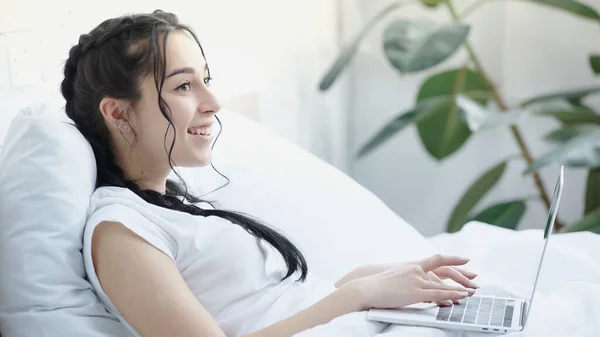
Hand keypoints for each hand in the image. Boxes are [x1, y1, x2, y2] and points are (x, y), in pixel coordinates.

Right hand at [349, 254, 476, 309]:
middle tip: (475, 277)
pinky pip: (437, 294)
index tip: (465, 259)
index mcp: (411, 266)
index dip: (451, 258)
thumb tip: (408, 285)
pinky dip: (451, 295)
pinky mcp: (415, 293)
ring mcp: (416, 281)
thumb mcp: (392, 277)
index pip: (436, 259)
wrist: (365, 287)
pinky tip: (461, 297)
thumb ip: (404, 279)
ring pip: (443, 284)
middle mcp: (416, 271)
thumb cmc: (374, 284)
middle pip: (445, 271)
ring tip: (472, 292)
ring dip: (460, 288)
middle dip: (461, 274)